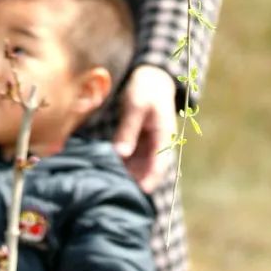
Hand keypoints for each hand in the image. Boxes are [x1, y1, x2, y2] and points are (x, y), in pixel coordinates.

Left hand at [111, 64, 176, 193]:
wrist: (151, 78)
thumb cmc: (145, 89)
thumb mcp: (136, 106)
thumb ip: (128, 129)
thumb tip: (120, 154)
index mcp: (164, 136)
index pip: (159, 164)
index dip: (150, 180)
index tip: (139, 192)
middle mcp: (158, 145)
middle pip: (148, 170)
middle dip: (134, 180)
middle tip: (113, 188)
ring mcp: (149, 145)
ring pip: (139, 167)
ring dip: (126, 174)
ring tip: (107, 181)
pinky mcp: (139, 143)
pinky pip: (131, 159)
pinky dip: (121, 164)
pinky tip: (106, 168)